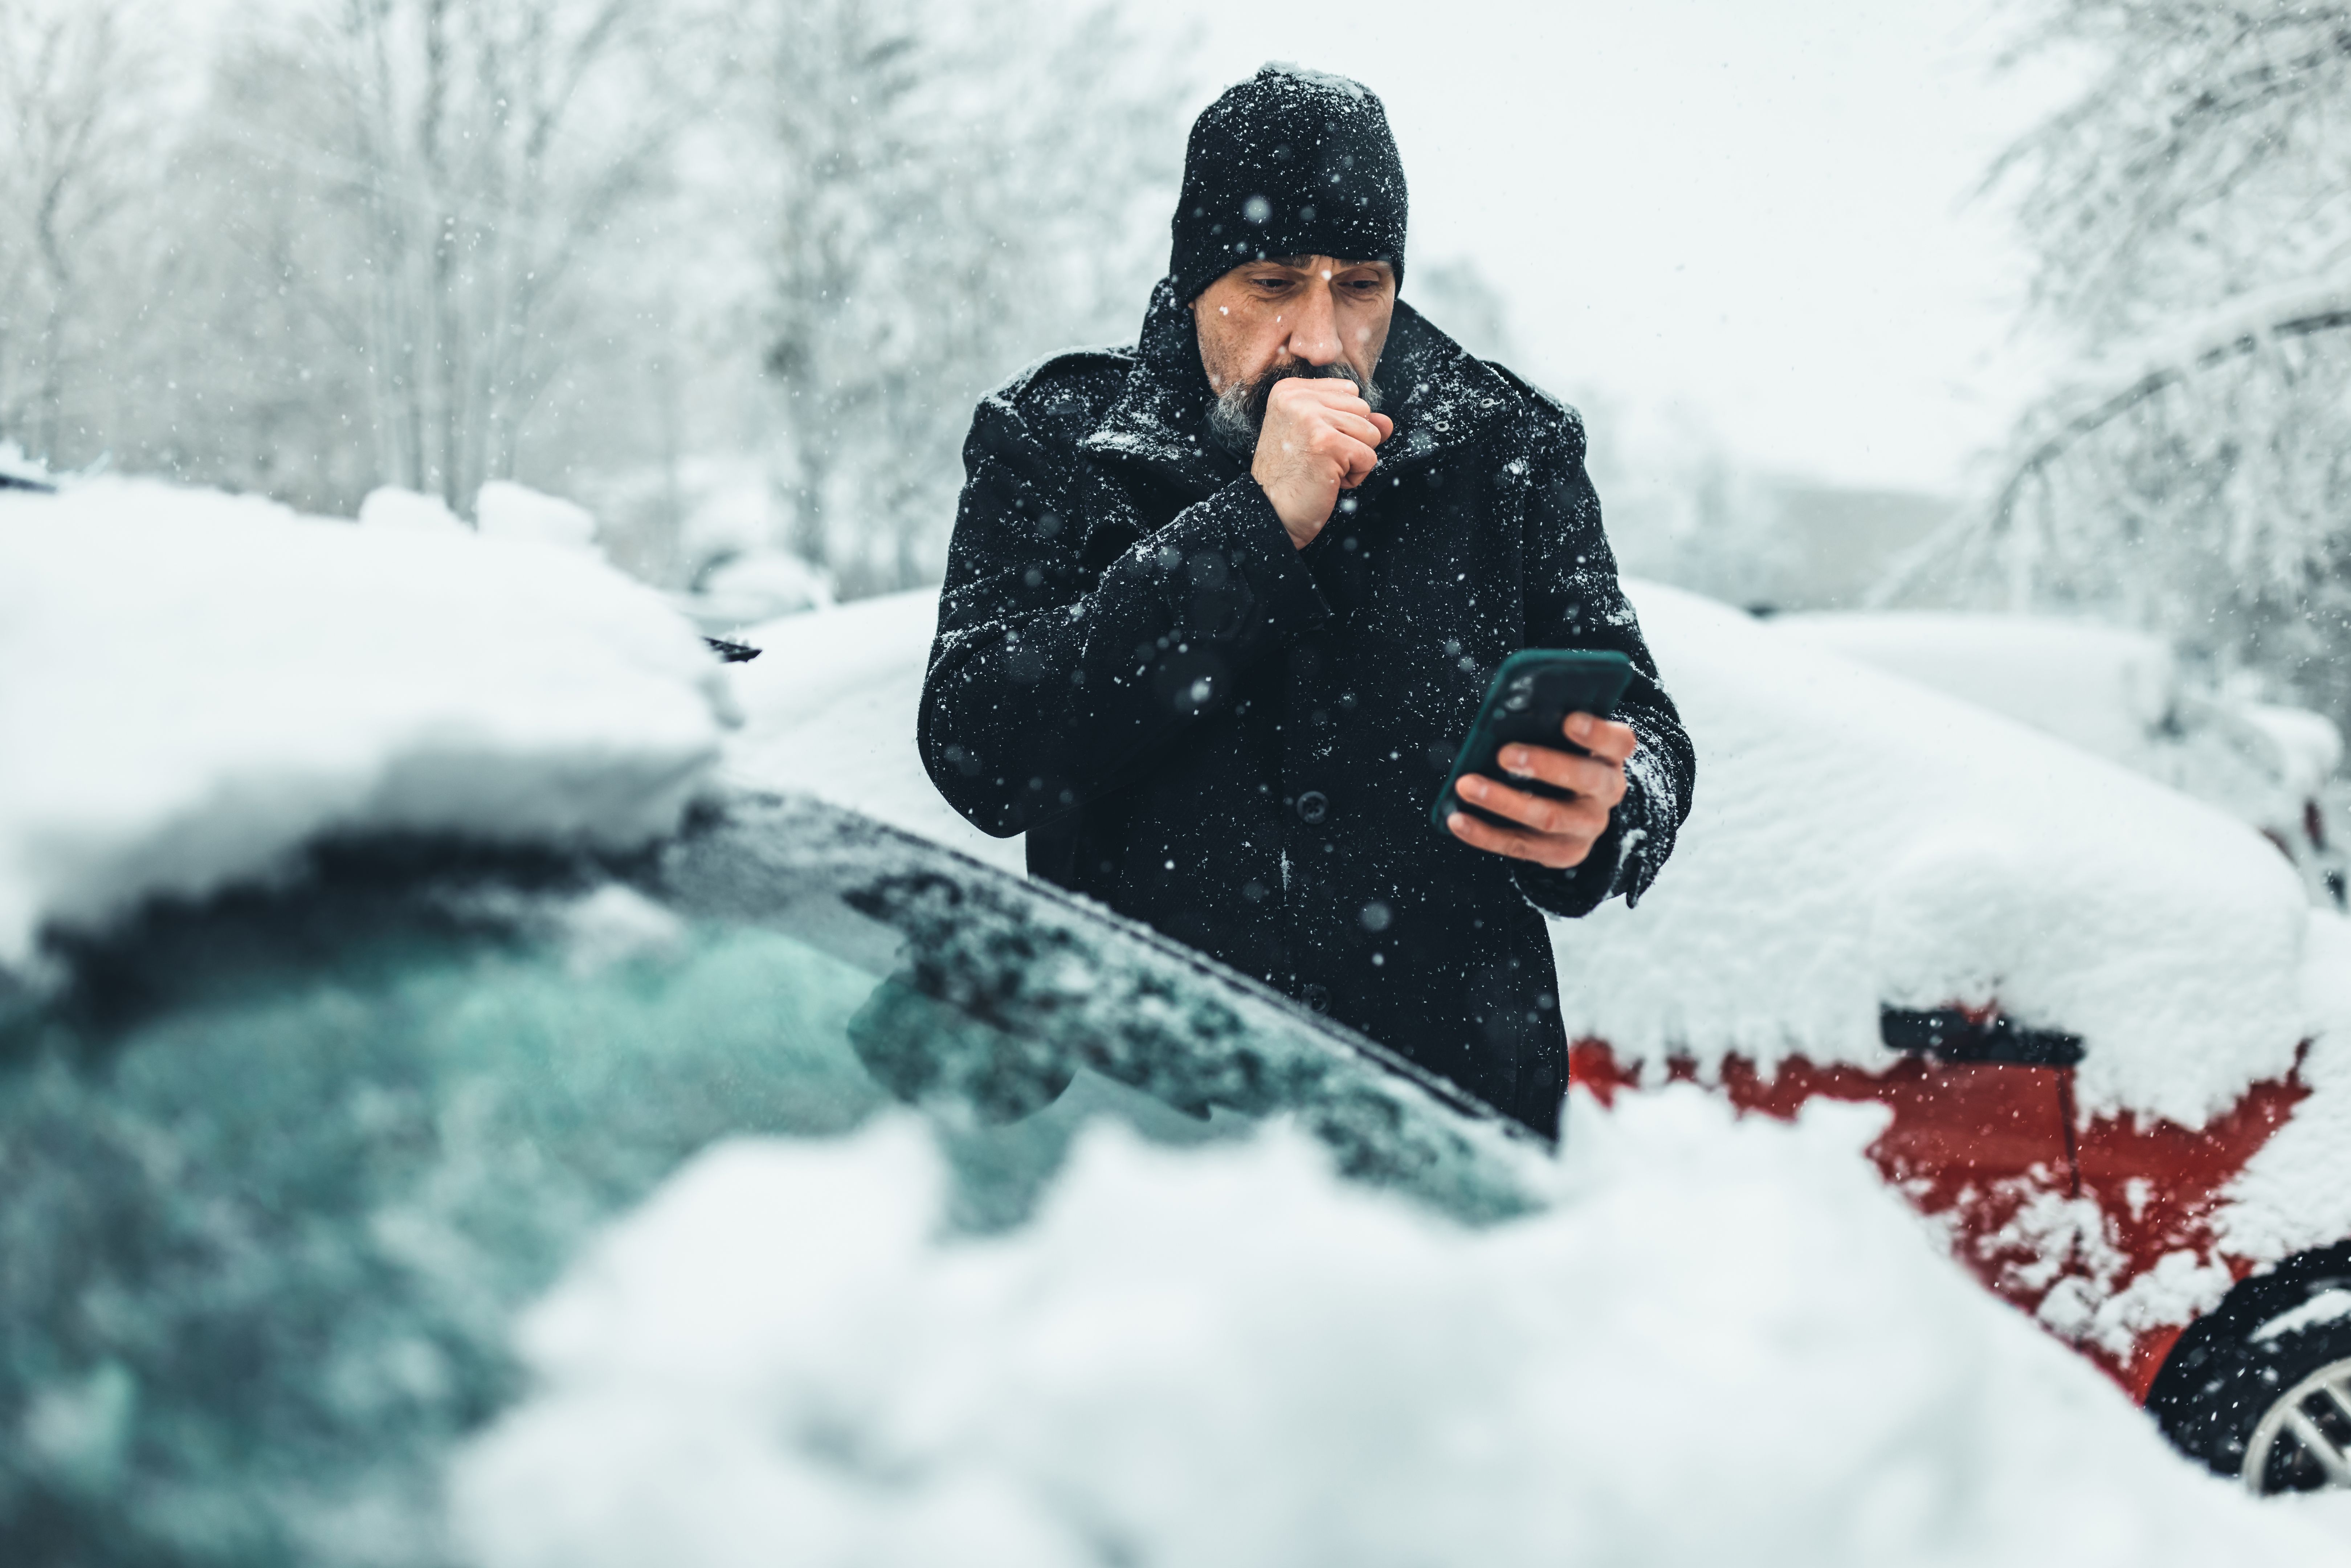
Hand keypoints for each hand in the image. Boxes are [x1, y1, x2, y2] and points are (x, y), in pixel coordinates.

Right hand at [1251, 377, 1394, 547]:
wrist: (1269, 512)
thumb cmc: (1291, 478)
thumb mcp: (1320, 438)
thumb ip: (1354, 421)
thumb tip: (1386, 422)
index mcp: (1290, 391)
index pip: (1349, 391)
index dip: (1342, 423)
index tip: (1313, 443)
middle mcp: (1297, 398)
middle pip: (1362, 409)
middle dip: (1351, 440)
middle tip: (1318, 459)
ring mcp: (1311, 418)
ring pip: (1370, 432)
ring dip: (1354, 459)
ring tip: (1323, 469)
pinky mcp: (1327, 443)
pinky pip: (1369, 456)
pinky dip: (1355, 477)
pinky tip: (1328, 481)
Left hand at [1446, 712, 1637, 868]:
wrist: (1576, 810)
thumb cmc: (1560, 759)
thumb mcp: (1562, 740)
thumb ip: (1546, 726)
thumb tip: (1505, 712)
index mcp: (1610, 757)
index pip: (1618, 742)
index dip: (1596, 732)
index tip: (1569, 719)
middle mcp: (1606, 793)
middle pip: (1585, 780)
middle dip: (1544, 765)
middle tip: (1504, 754)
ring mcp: (1587, 827)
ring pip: (1548, 817)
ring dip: (1503, 801)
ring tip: (1467, 785)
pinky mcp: (1563, 853)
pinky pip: (1521, 845)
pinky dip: (1485, 833)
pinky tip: (1457, 819)